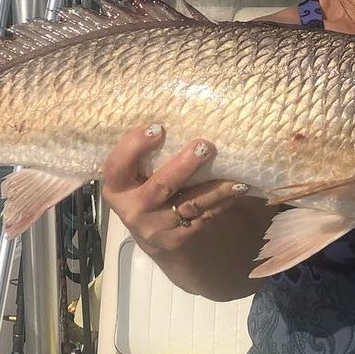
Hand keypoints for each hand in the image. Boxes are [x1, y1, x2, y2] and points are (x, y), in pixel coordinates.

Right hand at [100, 124, 249, 256]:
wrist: (151, 232)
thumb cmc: (143, 186)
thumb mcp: (134, 174)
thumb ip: (145, 154)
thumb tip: (178, 114)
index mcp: (117, 187)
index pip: (117, 166)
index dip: (134, 146)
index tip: (157, 127)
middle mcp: (133, 209)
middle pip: (160, 186)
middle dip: (184, 166)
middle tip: (205, 145)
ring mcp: (157, 227)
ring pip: (191, 204)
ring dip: (216, 188)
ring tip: (235, 175)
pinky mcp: (179, 238)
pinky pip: (205, 216)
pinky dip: (223, 201)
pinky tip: (237, 189)